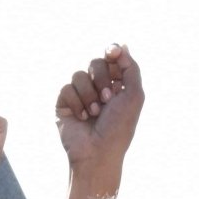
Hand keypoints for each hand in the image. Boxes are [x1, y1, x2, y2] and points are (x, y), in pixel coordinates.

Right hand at [57, 44, 143, 175]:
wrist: (98, 153)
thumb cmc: (119, 128)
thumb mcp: (135, 95)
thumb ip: (131, 68)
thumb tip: (121, 45)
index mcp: (116, 85)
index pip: (111, 59)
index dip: (111, 52)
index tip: (113, 53)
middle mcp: (98, 88)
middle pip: (95, 62)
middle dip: (102, 79)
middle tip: (107, 99)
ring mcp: (80, 96)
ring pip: (79, 75)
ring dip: (89, 95)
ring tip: (94, 113)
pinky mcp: (64, 105)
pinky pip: (66, 88)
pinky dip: (76, 102)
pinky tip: (82, 118)